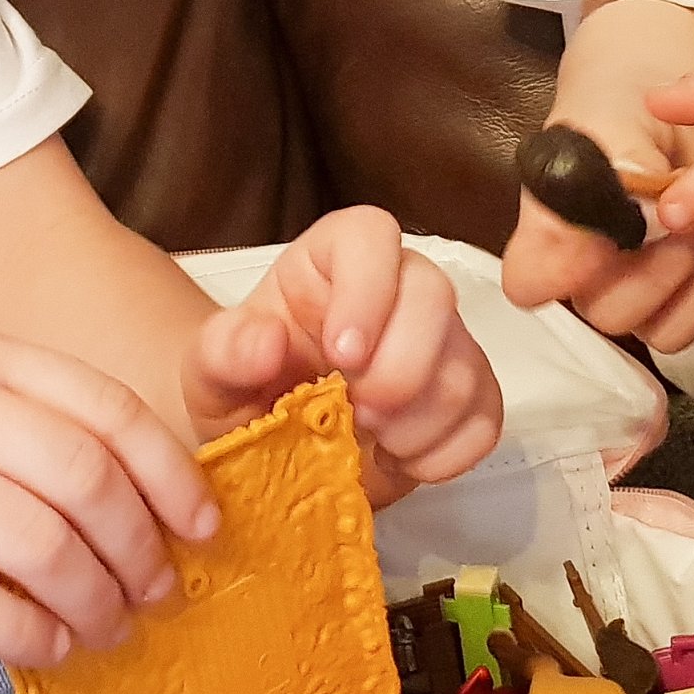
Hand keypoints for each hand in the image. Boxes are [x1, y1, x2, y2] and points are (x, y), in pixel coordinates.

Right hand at [0, 331, 216, 669]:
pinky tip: (46, 648)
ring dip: (93, 600)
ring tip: (107, 627)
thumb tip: (151, 503)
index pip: (103, 406)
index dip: (169, 473)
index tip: (204, 526)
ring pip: (39, 544)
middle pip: (83, 477)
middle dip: (140, 548)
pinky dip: (30, 637)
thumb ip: (30, 428)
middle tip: (158, 592)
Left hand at [183, 206, 504, 502]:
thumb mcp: (207, 376)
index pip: (371, 235)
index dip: (367, 290)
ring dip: (416, 421)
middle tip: (357, 413)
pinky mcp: (468, 395)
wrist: (271, 451)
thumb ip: (223, 352)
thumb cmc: (243, 393)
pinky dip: (443, 453)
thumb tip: (267, 341)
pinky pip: (485, 419)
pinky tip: (396, 458)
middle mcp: (397, 287)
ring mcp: (441, 341)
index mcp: (331, 261)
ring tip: (367, 440)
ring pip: (464, 365)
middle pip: (435, 296)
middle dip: (399, 369)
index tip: (341, 354)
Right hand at [502, 112, 693, 350]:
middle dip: (661, 268)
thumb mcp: (610, 122)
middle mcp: (593, 279)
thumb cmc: (630, 107)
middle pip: (614, 314)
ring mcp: (649, 300)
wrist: (685, 102)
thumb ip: (605, 172)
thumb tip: (595, 236)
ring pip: (669, 332)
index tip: (610, 233)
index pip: (531, 282)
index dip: (565, 269)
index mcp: (552, 232)